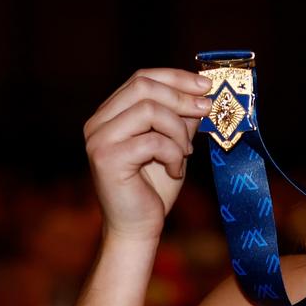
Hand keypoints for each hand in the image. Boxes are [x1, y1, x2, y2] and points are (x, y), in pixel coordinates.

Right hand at [84, 68, 211, 241]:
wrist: (138, 227)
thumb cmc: (155, 187)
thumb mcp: (174, 144)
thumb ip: (182, 118)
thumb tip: (204, 92)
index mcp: (111, 114)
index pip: (142, 77)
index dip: (177, 77)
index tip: (206, 85)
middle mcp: (98, 122)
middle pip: (143, 86)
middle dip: (182, 97)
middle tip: (206, 111)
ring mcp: (99, 139)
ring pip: (149, 110)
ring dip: (178, 130)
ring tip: (186, 153)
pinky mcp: (107, 158)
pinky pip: (152, 141)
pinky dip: (173, 154)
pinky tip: (175, 171)